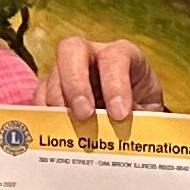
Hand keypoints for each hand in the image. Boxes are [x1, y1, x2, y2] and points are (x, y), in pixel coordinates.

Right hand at [46, 39, 169, 122]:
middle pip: (72, 50)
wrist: (137, 117)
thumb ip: (137, 120)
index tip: (119, 115)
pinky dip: (45, 112)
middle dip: (76, 83)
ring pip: (53, 73)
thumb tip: (123, 139)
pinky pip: (40, 94)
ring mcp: (69, 69)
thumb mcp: (149, 113)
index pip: (115, 57)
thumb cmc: (144, 110)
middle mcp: (92, 55)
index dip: (115, 84)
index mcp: (123, 54)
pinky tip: (55, 130)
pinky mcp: (53, 88)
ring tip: (70, 131)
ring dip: (59, 103)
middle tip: (84, 115)